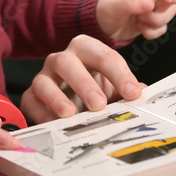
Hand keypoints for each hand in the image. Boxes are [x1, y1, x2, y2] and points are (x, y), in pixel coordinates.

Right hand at [21, 34, 143, 123]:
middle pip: (69, 62)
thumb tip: (144, 94)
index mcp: (86, 50)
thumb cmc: (95, 94)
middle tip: (99, 104)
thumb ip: (127, 90)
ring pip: (44, 79)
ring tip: (71, 114)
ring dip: (57, 97)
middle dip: (84, 82)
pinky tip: (54, 124)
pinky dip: (41, 113)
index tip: (133, 94)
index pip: (104, 55)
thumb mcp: (113, 90)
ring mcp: (44, 76)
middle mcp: (62, 59)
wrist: (71, 106)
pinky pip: (31, 101)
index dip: (119, 74)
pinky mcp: (31, 96)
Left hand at [96, 0, 175, 42]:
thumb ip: (129, 3)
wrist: (100, 27)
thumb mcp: (111, 6)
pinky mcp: (153, 20)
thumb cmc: (102, 10)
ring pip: (170, 10)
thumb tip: (150, 4)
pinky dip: (155, 31)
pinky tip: (141, 30)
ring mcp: (152, 6)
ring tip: (140, 21)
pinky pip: (164, 26)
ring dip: (158, 20)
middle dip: (171, 1)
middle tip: (167, 5)